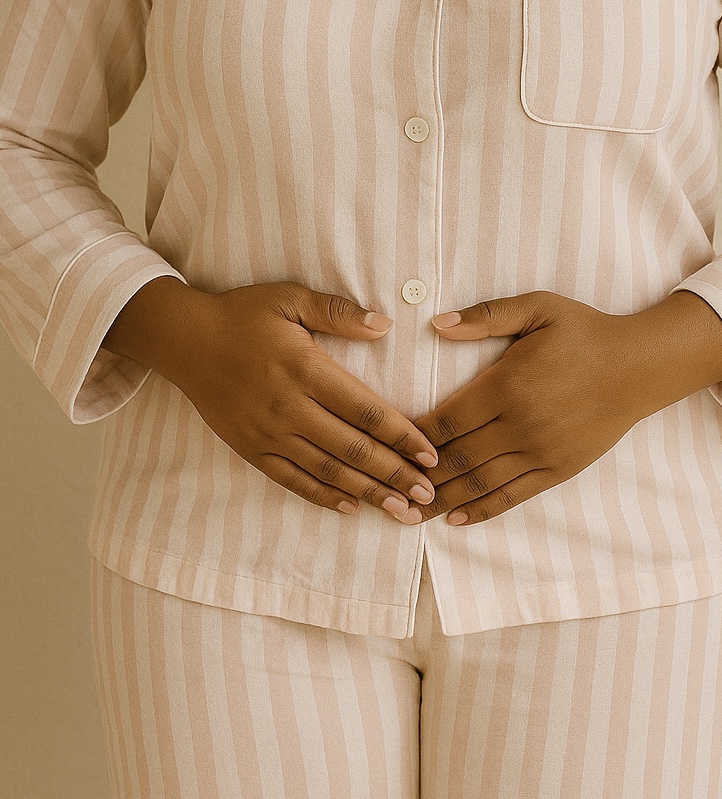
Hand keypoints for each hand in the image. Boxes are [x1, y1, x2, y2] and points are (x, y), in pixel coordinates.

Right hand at [102, 278, 437, 517]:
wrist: (183, 340)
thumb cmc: (242, 315)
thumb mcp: (289, 298)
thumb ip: (338, 312)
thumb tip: (385, 325)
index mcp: (306, 369)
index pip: (367, 412)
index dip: (403, 436)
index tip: (432, 456)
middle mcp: (290, 407)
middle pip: (354, 449)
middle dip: (395, 475)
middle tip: (428, 495)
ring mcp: (269, 433)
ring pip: (328, 471)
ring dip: (368, 493)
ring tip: (401, 511)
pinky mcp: (251, 448)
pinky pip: (292, 480)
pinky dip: (322, 496)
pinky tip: (351, 507)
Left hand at [408, 290, 721, 525]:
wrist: (640, 366)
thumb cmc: (585, 332)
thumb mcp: (537, 307)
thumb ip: (485, 317)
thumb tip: (436, 324)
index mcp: (506, 385)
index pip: (445, 419)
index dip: (412, 436)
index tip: (386, 446)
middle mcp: (519, 425)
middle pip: (454, 457)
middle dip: (416, 476)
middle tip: (384, 489)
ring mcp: (539, 452)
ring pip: (478, 483)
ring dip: (440, 501)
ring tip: (408, 513)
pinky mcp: (557, 470)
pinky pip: (512, 496)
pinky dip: (481, 511)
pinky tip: (455, 520)